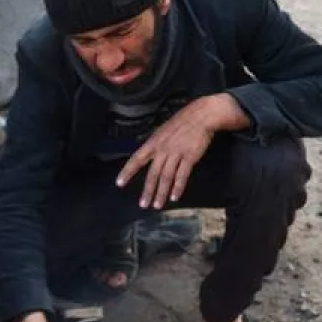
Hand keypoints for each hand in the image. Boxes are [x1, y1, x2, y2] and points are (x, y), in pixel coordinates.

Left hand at [116, 95, 246, 208]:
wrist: (202, 116)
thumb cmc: (183, 123)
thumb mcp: (163, 131)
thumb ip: (156, 144)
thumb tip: (148, 156)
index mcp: (153, 142)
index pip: (136, 158)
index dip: (127, 171)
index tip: (119, 183)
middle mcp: (162, 149)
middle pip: (152, 173)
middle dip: (147, 191)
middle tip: (143, 205)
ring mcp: (176, 153)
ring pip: (166, 177)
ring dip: (161, 193)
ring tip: (157, 205)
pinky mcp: (189, 157)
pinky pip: (182, 175)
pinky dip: (178, 187)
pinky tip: (174, 197)